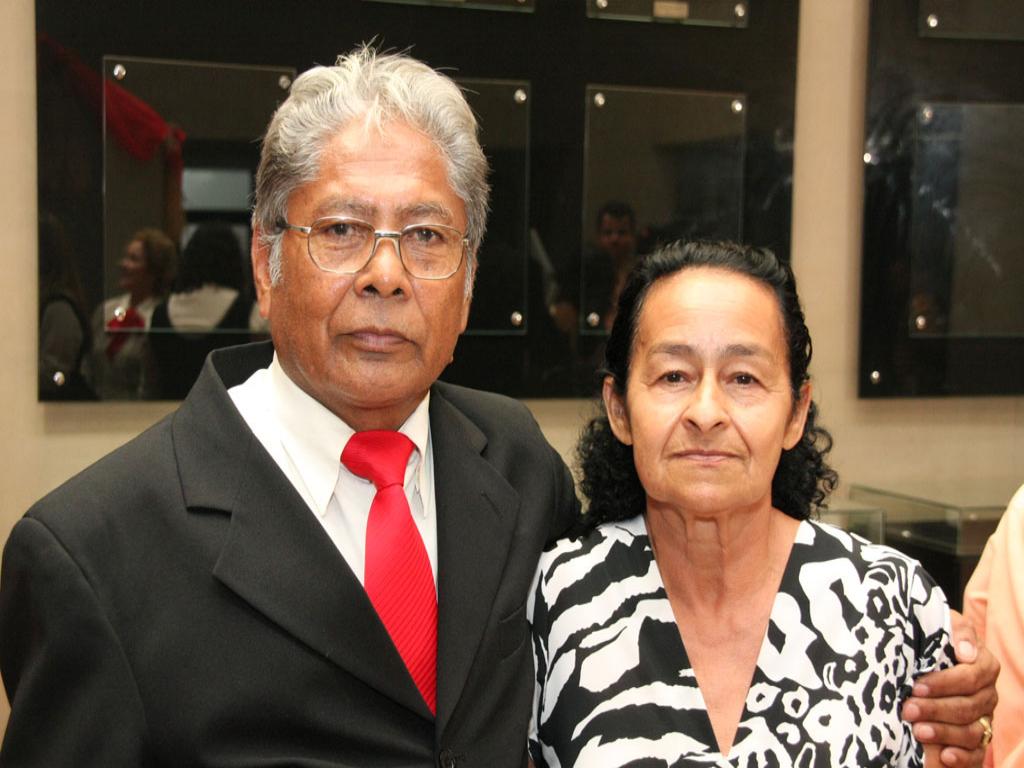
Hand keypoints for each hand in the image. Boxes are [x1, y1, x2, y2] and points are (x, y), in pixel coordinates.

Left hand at [902, 610, 998, 766]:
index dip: (944, 683)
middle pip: (969, 706)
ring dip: (943, 732)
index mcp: (983, 666)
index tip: (916, 686)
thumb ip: (958, 631)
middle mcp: (987, 694)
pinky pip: (977, 755)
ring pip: (971, 731)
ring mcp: (984, 719)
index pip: (971, 677)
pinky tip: (943, 755)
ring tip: (918, 731)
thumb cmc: (931, 642)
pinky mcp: (977, 741)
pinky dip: (962, 757)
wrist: (924, 661)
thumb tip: (967, 652)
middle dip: (936, 709)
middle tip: (908, 710)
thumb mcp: (941, 627)